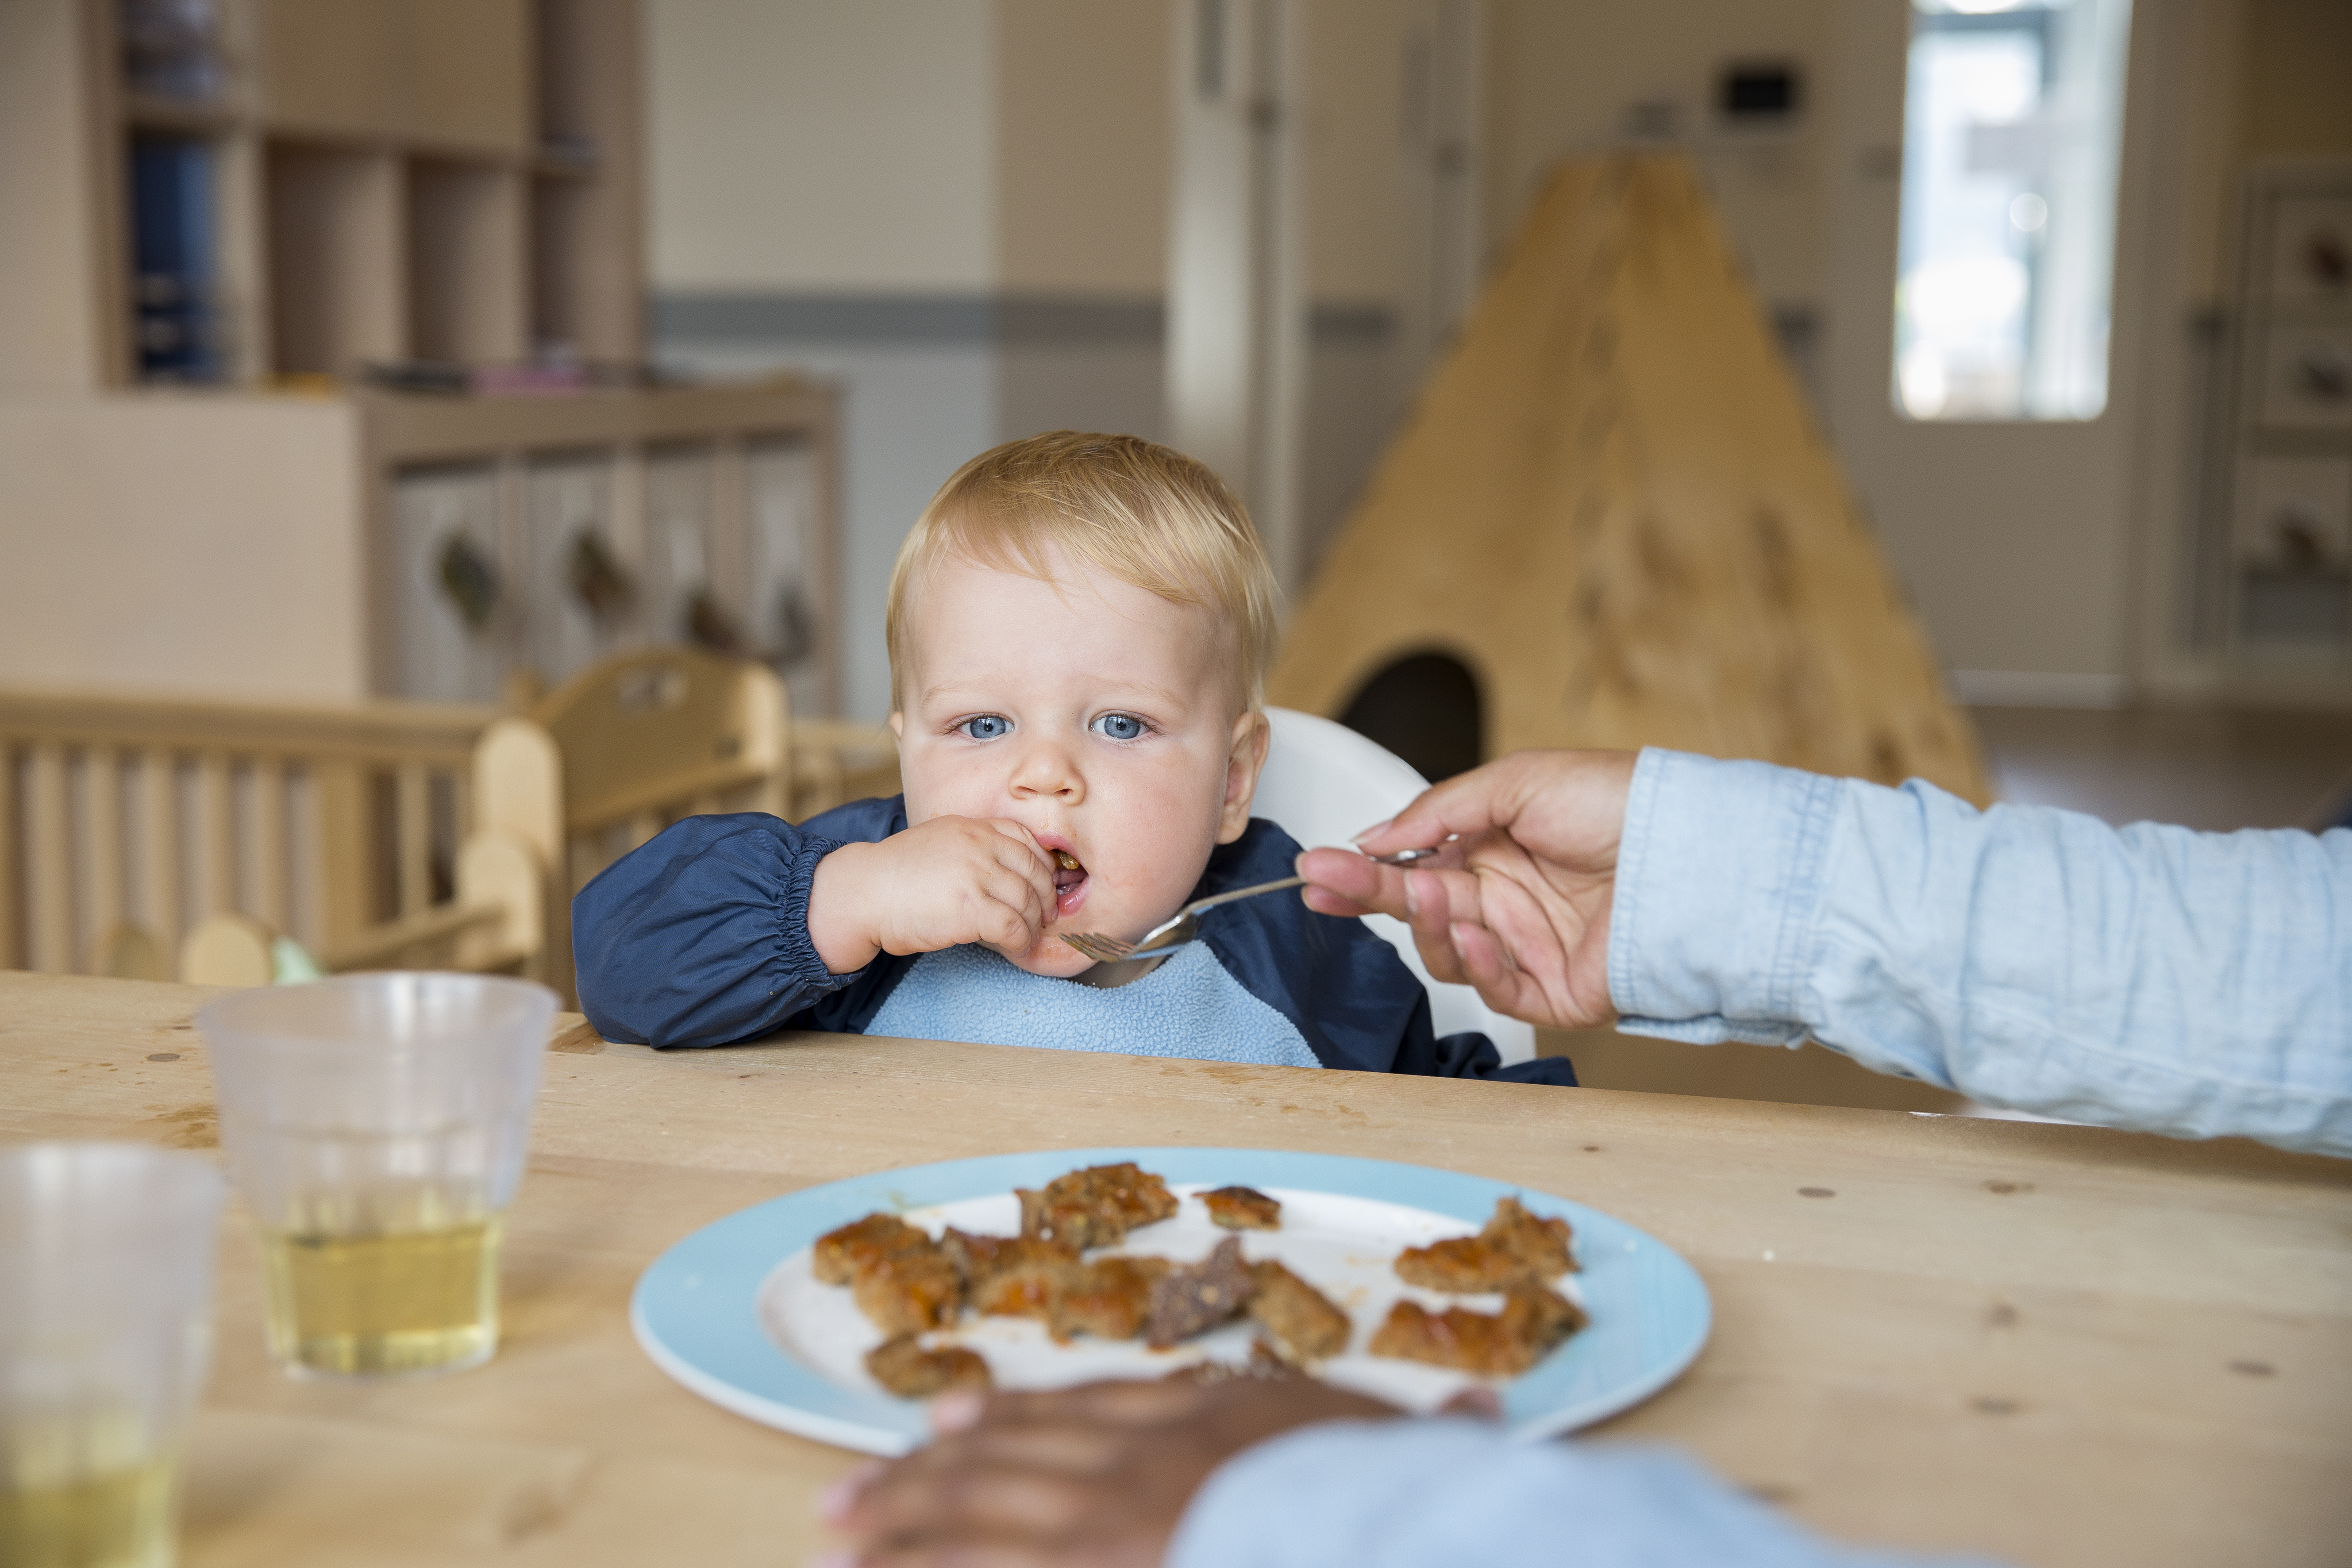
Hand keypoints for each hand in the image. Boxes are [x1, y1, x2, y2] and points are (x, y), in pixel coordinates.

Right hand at [808, 816, 1058, 972]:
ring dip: (1032, 924)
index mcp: (972, 827)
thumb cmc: (894, 875)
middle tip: (1046, 916)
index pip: (1026, 840)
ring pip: (1027, 902)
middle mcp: (978, 846)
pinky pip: (1012, 926)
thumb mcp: (937, 842)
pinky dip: (1020, 940)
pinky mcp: (970, 909)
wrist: (861, 893)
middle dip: (1046, 897)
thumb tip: (1003, 871)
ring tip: (1026, 937)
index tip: (1045, 884)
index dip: (1043, 865)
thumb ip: (971, 847)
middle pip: (1033, 872)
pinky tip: (1015, 947)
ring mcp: (975, 876)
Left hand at [821, 1377, 1419, 1566]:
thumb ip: (1425, 1433)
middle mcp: (1137, 1469)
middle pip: (1008, 1461)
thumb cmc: (1387, 1500)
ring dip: (897, 1526)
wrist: (1373, 1537)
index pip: (1088, 1412)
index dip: (1015, 1417)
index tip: (956, 1421)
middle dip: (922, 1478)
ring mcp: (1100, 1533)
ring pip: (975, 1517)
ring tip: (832, 1537)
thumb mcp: (1403, 1451)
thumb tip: (1484, 1413)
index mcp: (1205, 1429)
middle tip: (850, 1496)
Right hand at [1295, 750, 1637, 1030]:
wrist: (1690, 853)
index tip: (1320, 866)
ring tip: (1425, 896)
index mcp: (1495, 847)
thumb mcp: (1517, 781)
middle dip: (1367, 896)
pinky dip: (1479, 964)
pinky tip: (1474, 934)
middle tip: (1322, 886)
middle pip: (1418, 909)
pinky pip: (1497, 990)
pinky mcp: (1554, 991)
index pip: (1413, 865)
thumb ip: (1439, 811)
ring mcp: (1527, 946)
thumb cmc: (1621, 804)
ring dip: (1426, 926)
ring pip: (1448, 953)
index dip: (1364, 869)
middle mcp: (1506, 898)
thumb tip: (1376, 837)